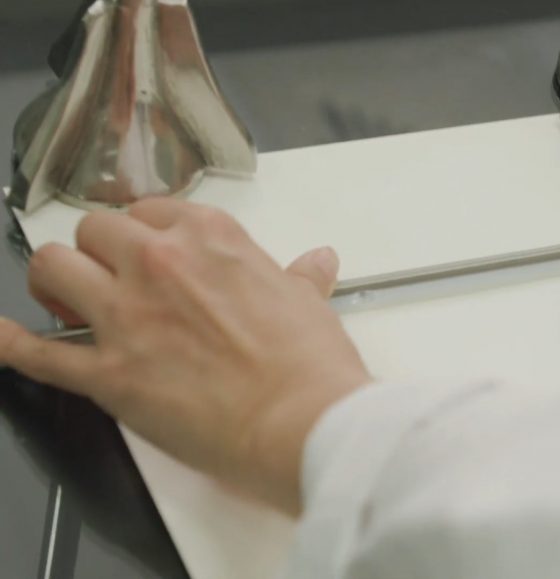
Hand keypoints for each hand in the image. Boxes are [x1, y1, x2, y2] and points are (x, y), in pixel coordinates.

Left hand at [0, 199, 370, 513]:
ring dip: (58, 281)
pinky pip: (40, 353)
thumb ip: (299, 279)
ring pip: (55, 268)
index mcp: (211, 238)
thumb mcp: (310, 305)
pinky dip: (15, 344)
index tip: (150, 253)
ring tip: (69, 301)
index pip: (151, 211)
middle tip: (113, 279)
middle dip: (100, 252)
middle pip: (97, 231)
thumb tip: (316, 265)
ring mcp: (128, 317)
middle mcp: (161, 264)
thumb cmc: (310, 366)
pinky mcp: (108, 374)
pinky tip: (7, 338)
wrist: (303, 421)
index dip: (146, 234)